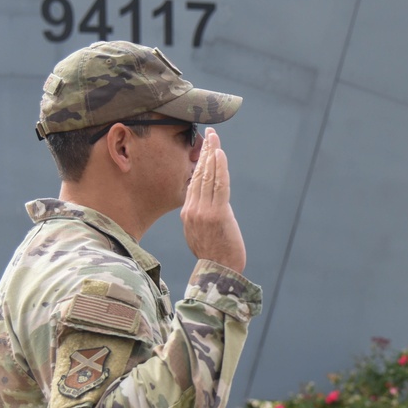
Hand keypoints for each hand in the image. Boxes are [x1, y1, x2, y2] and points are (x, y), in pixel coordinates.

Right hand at [181, 128, 246, 272]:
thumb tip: (207, 204)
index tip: (204, 148)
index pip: (193, 182)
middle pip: (198, 175)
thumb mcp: (200, 234)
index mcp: (187, 214)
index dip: (199, 163)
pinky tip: (220, 154)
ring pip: (208, 177)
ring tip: (215, 138)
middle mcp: (192, 210)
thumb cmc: (214, 256)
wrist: (218, 273)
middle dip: (205, 152)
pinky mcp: (217, 214)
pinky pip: (219, 186)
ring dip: (212, 155)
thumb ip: (201, 216)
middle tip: (210, 134)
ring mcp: (203, 212)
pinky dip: (220, 168)